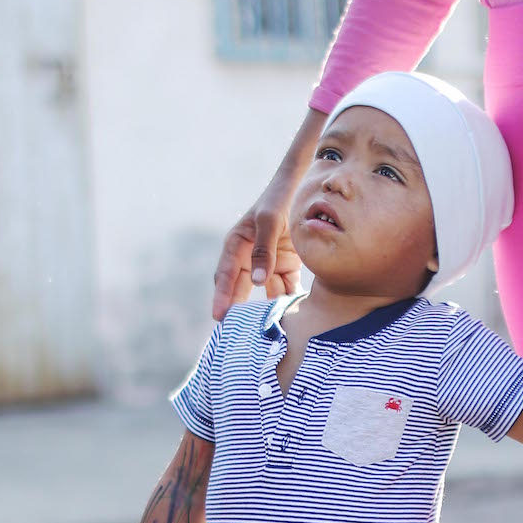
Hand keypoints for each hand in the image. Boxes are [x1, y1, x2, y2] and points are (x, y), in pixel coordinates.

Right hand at [213, 108, 330, 320]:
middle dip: (238, 310)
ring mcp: (267, 262)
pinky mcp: (285, 266)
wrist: (304, 187)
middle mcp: (248, 256)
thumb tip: (255, 282)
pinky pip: (284, 288)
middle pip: (240, 289)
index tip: (219, 317)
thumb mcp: (270, 220)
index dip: (221, 296)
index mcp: (236, 244)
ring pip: (263, 293)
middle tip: (235, 335)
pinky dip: (287, 301)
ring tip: (263, 333)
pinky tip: (291, 318)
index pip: (225, 275)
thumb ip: (263, 251)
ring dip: (265, 311)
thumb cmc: (280, 198)